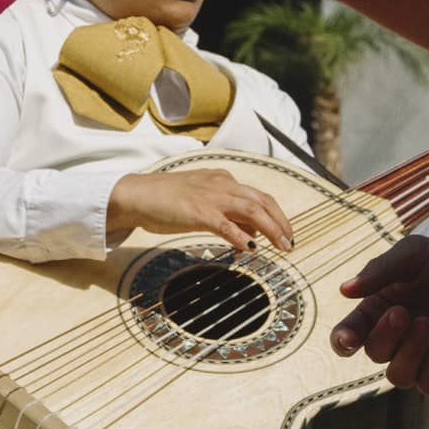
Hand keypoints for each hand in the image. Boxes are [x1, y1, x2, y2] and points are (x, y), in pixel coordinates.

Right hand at [107, 168, 292, 251]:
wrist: (137, 195)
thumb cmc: (166, 200)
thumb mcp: (201, 201)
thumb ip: (227, 212)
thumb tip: (251, 233)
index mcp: (222, 180)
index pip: (258, 195)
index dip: (276, 214)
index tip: (285, 232)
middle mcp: (221, 184)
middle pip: (262, 201)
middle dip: (281, 222)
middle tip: (291, 243)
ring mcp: (210, 197)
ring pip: (251, 210)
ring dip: (271, 230)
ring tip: (281, 247)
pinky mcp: (198, 212)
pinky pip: (226, 225)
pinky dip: (242, 236)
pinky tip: (250, 249)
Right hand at [329, 232, 428, 395]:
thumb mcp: (412, 254)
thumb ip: (379, 271)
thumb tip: (344, 291)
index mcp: (380, 310)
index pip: (350, 335)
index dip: (344, 341)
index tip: (348, 339)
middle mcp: (398, 338)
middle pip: (374, 354)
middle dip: (385, 335)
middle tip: (403, 312)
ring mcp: (423, 357)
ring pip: (398, 376)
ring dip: (408, 351)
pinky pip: (427, 384)